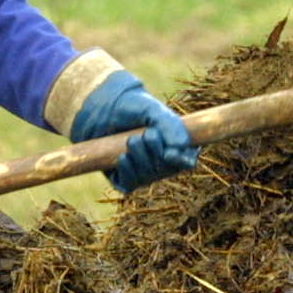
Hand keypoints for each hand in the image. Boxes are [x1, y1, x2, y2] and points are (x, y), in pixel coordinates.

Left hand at [68, 73, 200, 191]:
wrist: (104, 109)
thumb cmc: (133, 108)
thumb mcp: (153, 110)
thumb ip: (170, 125)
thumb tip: (181, 146)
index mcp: (177, 146)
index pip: (188, 161)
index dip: (181, 161)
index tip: (169, 154)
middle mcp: (163, 163)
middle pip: (166, 170)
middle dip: (155, 151)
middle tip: (146, 134)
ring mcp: (144, 173)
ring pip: (147, 176)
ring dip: (140, 157)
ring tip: (131, 140)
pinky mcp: (125, 178)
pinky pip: (130, 184)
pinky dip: (127, 171)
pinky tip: (123, 157)